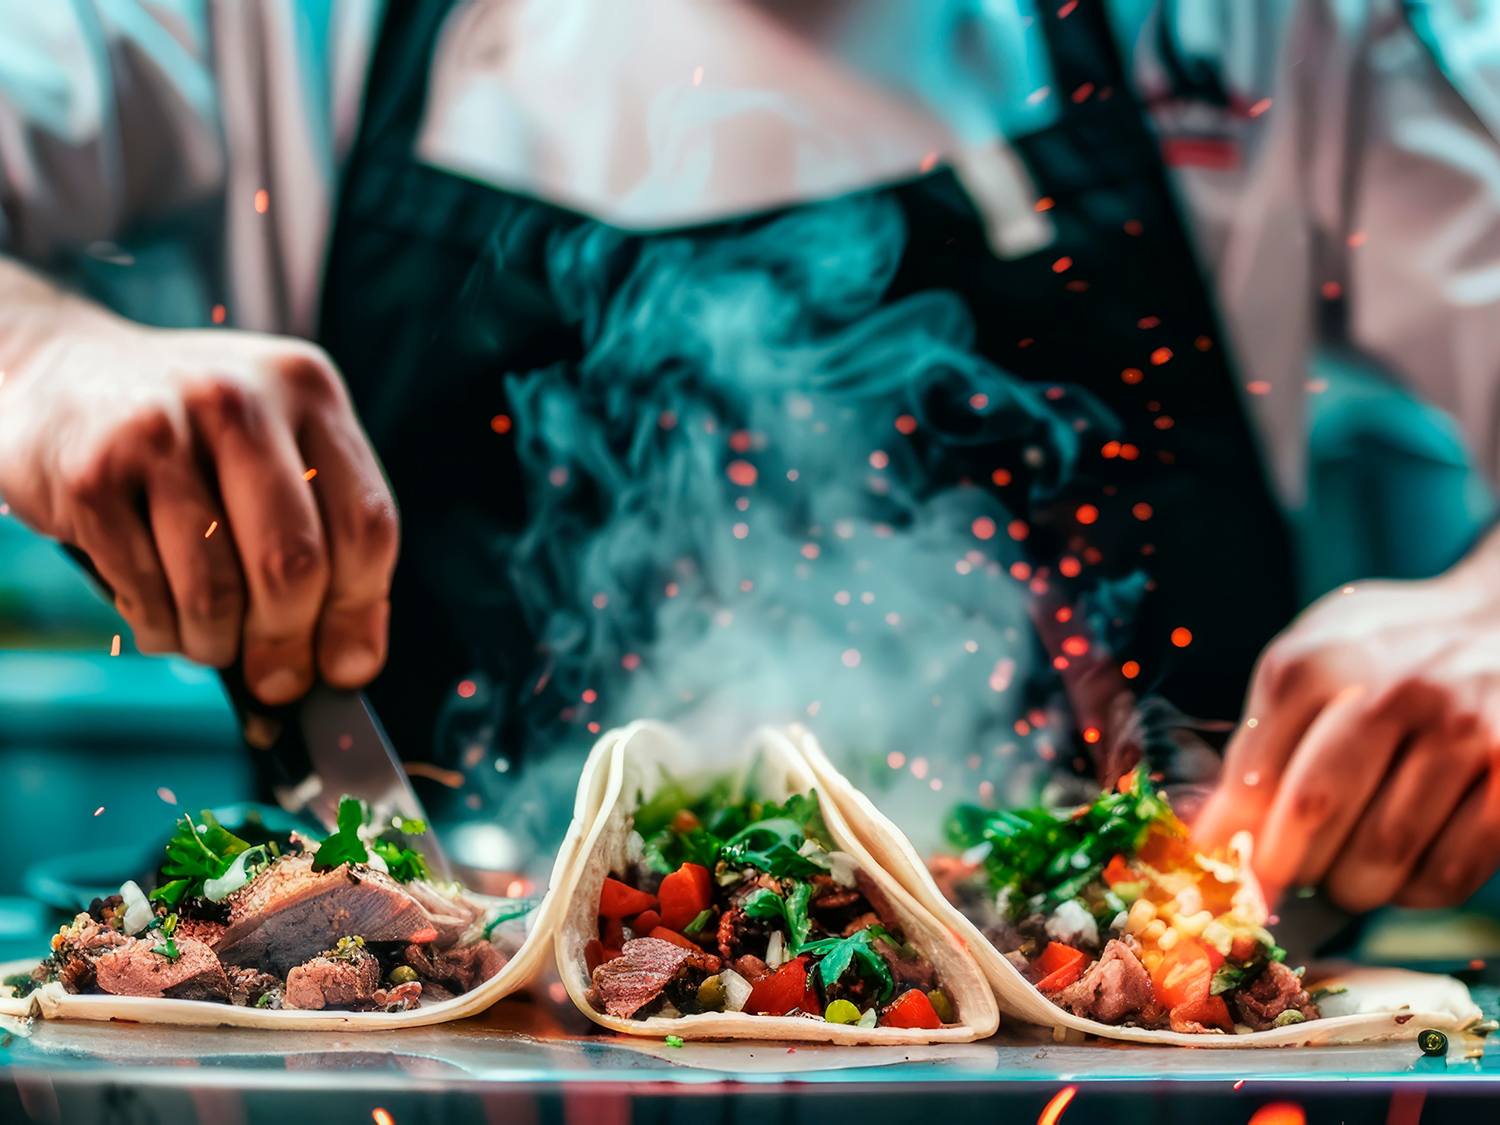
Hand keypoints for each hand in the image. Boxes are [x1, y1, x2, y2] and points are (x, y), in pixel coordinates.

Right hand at [0, 263, 397, 703]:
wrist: (62, 374)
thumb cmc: (192, 436)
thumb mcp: (275, 450)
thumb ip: (325, 533)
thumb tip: (352, 663)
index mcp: (309, 390)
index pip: (366, 522)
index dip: (361, 611)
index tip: (348, 667)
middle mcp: (240, 400)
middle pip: (294, 563)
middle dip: (288, 642)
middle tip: (278, 679)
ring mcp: (160, 432)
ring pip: (218, 590)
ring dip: (217, 644)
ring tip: (211, 642)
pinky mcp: (91, 474)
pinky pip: (147, 591)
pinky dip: (161, 629)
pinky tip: (162, 618)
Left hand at [1194, 532, 1499, 911]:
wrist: (1499, 621)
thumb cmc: (1382, 655)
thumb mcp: (1308, 665)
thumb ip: (1256, 744)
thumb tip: (1207, 835)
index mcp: (1321, 660)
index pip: (1256, 772)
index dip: (1234, 836)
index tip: (1224, 871)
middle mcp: (1396, 688)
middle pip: (1316, 810)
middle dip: (1290, 864)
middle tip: (1286, 878)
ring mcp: (1465, 730)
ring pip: (1386, 850)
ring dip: (1352, 885)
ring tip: (1343, 875)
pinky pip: (1453, 868)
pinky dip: (1415, 891)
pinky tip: (1402, 873)